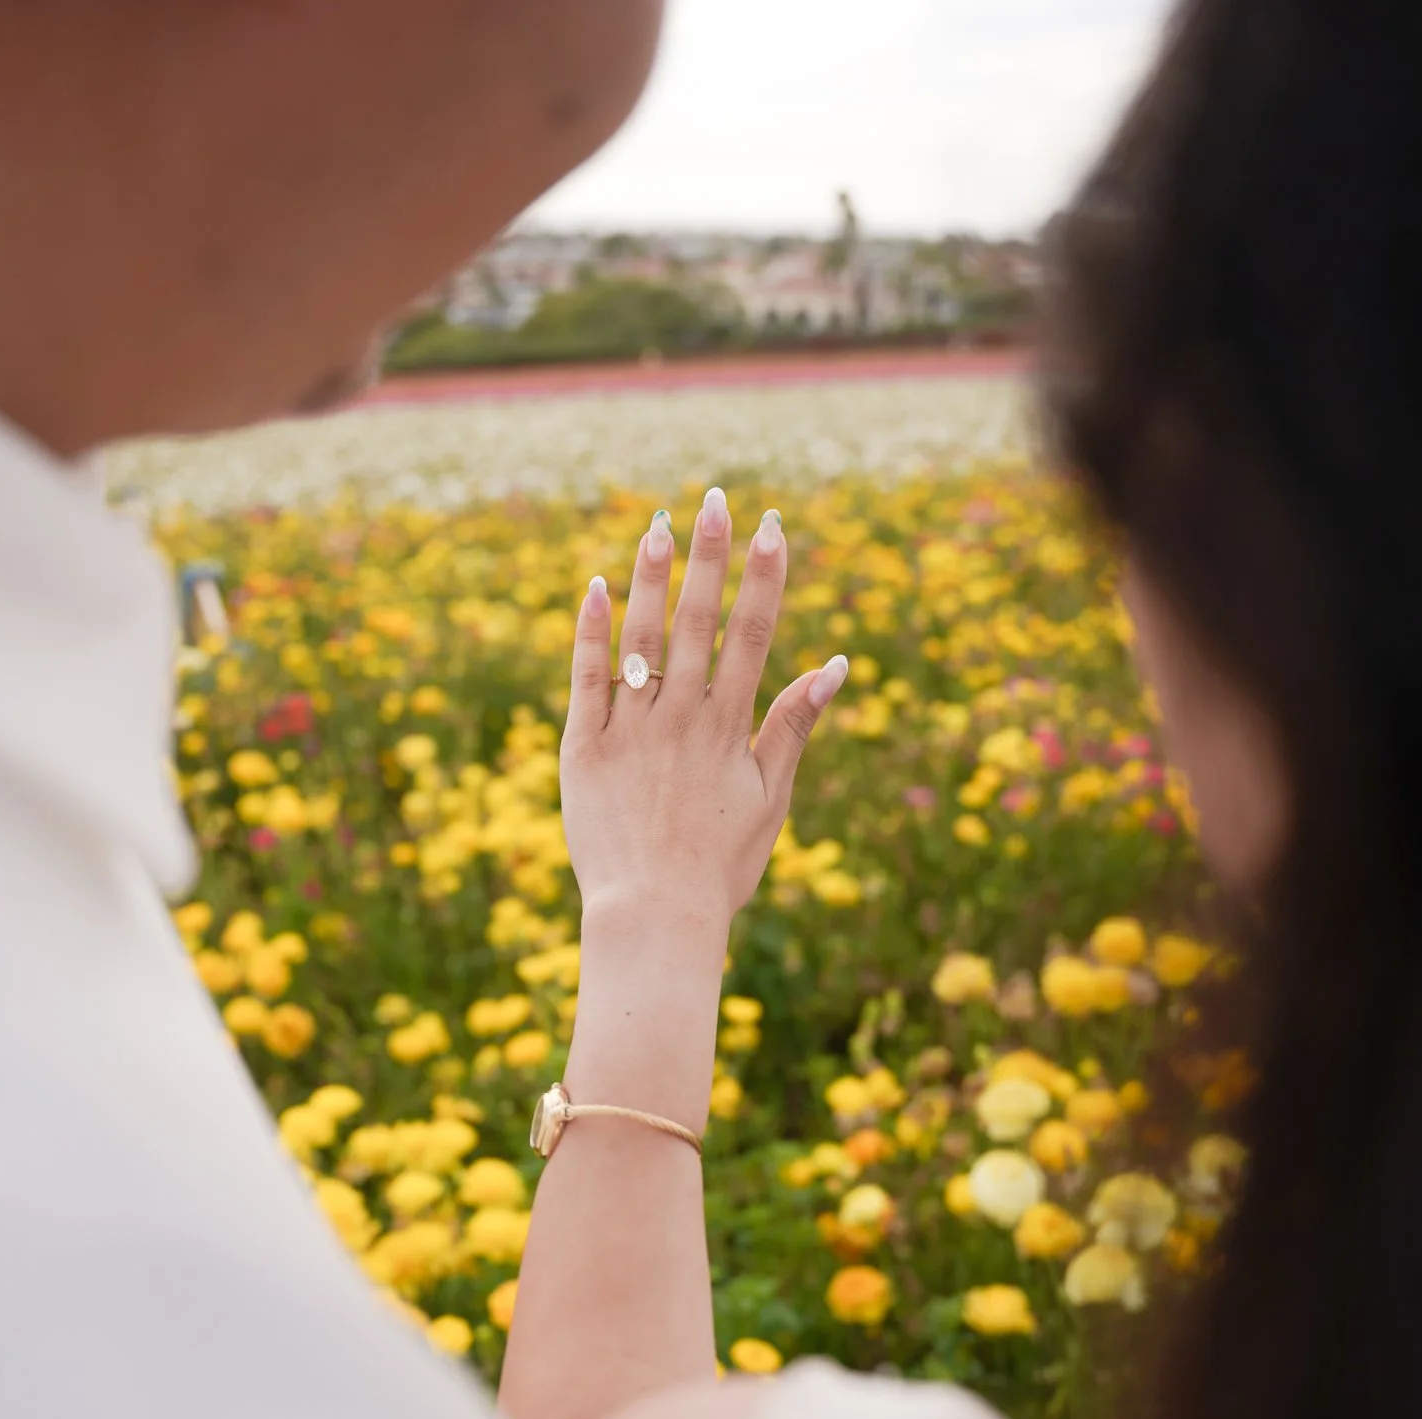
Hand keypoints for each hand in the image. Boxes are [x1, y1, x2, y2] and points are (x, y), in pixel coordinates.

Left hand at [560, 487, 848, 939]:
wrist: (653, 916)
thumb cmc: (720, 866)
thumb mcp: (772, 798)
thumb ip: (795, 725)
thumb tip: (837, 664)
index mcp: (730, 727)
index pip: (753, 635)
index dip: (764, 577)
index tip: (771, 525)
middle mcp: (682, 718)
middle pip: (699, 621)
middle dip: (710, 556)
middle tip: (715, 499)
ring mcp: (631, 730)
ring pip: (643, 639)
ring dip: (654, 578)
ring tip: (660, 524)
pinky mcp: (585, 750)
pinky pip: (587, 678)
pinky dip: (593, 632)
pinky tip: (598, 586)